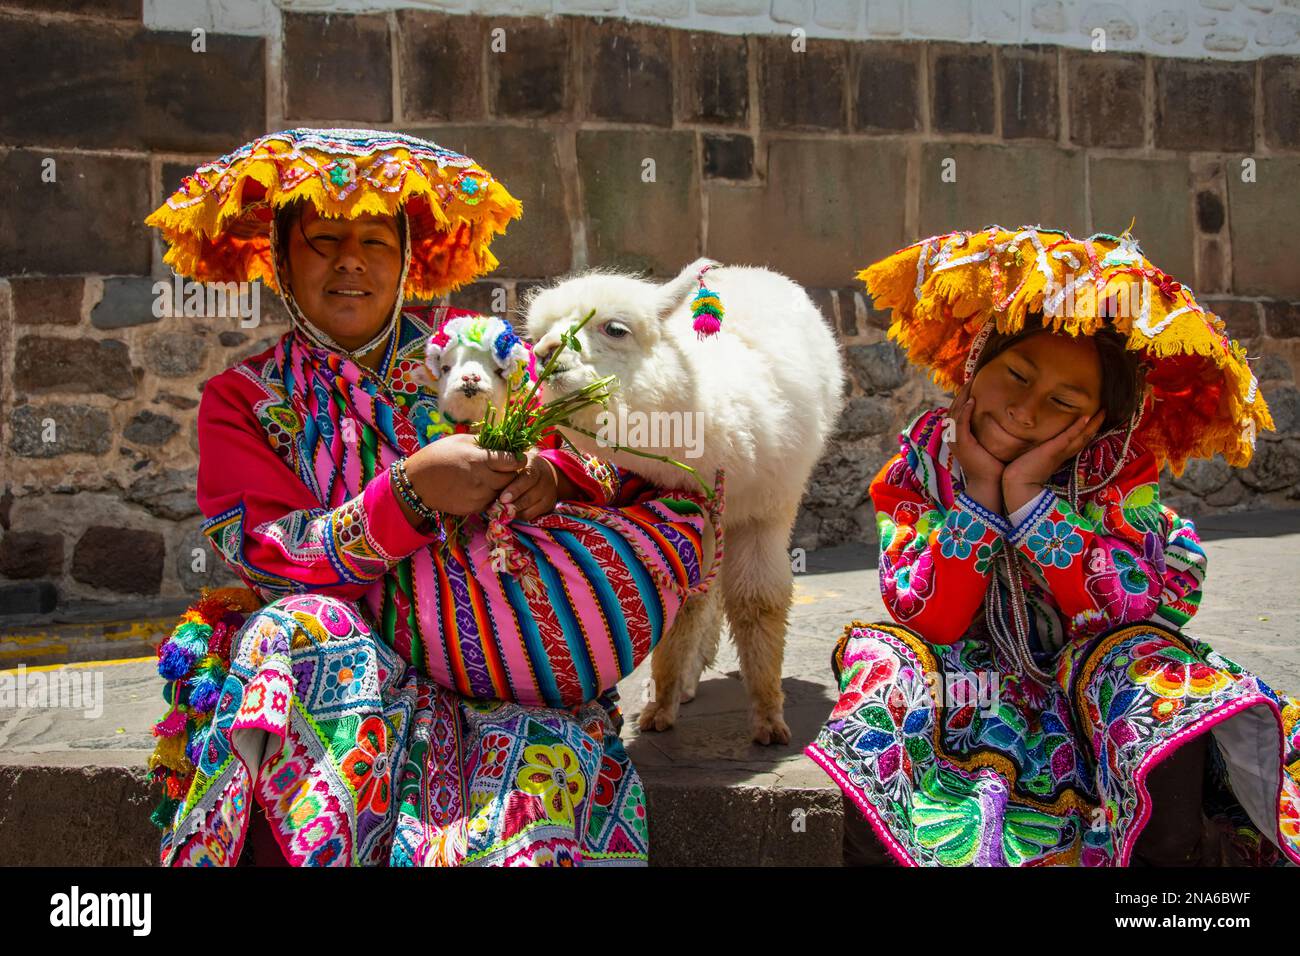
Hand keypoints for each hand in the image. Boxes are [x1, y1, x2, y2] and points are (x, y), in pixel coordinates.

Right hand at [402, 433, 521, 516]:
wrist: (417, 483)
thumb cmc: (437, 456)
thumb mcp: (460, 441)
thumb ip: (484, 442)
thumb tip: (504, 441)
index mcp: (479, 460)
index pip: (513, 462)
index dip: (518, 459)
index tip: (517, 457)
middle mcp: (482, 480)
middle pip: (511, 478)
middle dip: (511, 472)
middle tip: (504, 467)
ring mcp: (478, 497)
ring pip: (503, 491)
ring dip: (501, 485)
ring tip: (489, 476)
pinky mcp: (474, 509)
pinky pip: (491, 502)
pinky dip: (490, 495)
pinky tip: (479, 487)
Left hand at [498, 447, 568, 521]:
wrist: (544, 472)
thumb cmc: (521, 468)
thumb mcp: (515, 465)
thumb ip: (506, 473)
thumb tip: (493, 486)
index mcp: (535, 467)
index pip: (528, 479)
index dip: (515, 490)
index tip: (502, 498)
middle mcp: (545, 481)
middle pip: (529, 498)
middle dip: (513, 505)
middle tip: (499, 508)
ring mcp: (549, 494)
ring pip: (529, 510)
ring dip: (515, 511)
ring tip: (503, 509)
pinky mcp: (549, 506)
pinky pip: (531, 516)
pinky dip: (520, 515)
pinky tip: (513, 510)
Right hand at [948, 382, 1004, 511]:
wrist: (989, 484)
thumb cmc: (994, 466)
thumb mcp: (993, 443)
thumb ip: (993, 430)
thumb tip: (1006, 416)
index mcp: (960, 435)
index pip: (959, 410)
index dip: (965, 395)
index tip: (975, 382)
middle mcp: (954, 435)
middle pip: (954, 407)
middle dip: (962, 391)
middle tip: (972, 377)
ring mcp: (956, 440)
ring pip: (955, 412)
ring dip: (963, 396)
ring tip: (971, 383)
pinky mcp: (962, 444)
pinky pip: (960, 423)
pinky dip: (964, 411)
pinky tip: (972, 401)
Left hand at [1002, 410, 1103, 512]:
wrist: (1017, 486)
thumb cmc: (1020, 475)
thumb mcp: (1031, 459)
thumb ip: (1035, 453)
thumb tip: (1032, 445)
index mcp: (1058, 457)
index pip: (1075, 442)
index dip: (1085, 433)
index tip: (1093, 422)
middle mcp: (1062, 454)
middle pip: (1083, 439)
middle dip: (1095, 427)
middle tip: (1104, 413)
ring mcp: (1059, 452)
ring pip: (1081, 437)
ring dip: (1093, 425)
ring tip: (1102, 412)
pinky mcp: (1053, 450)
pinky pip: (1068, 436)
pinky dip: (1077, 427)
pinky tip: (1086, 417)